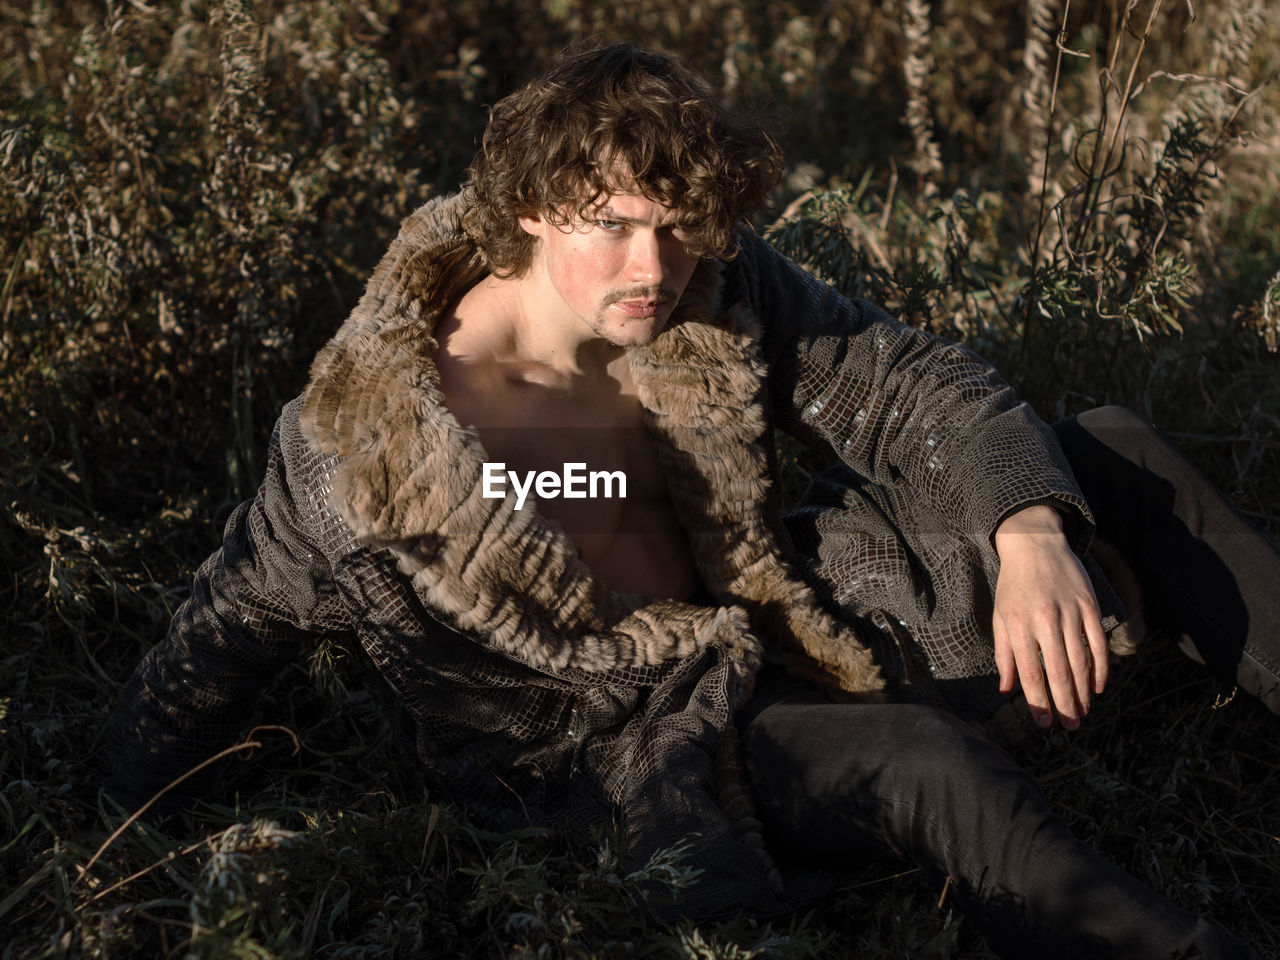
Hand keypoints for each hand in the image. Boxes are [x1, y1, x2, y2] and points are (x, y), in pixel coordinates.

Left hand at [992, 505, 1109, 729]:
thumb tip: (1006, 689)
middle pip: (1059, 672)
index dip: (1038, 702)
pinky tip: (1098, 687)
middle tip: (1071, 726)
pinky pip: (1098, 644)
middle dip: (1065, 704)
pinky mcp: (1089, 606)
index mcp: (1019, 625)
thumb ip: (1004, 654)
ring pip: (1081, 662)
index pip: (1030, 673)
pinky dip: (1100, 668)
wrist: (1035, 544)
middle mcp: (1045, 621)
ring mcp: (1070, 613)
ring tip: (1083, 712)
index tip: (1044, 723)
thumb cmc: (1014, 586)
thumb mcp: (1000, 617)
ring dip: (1083, 692)